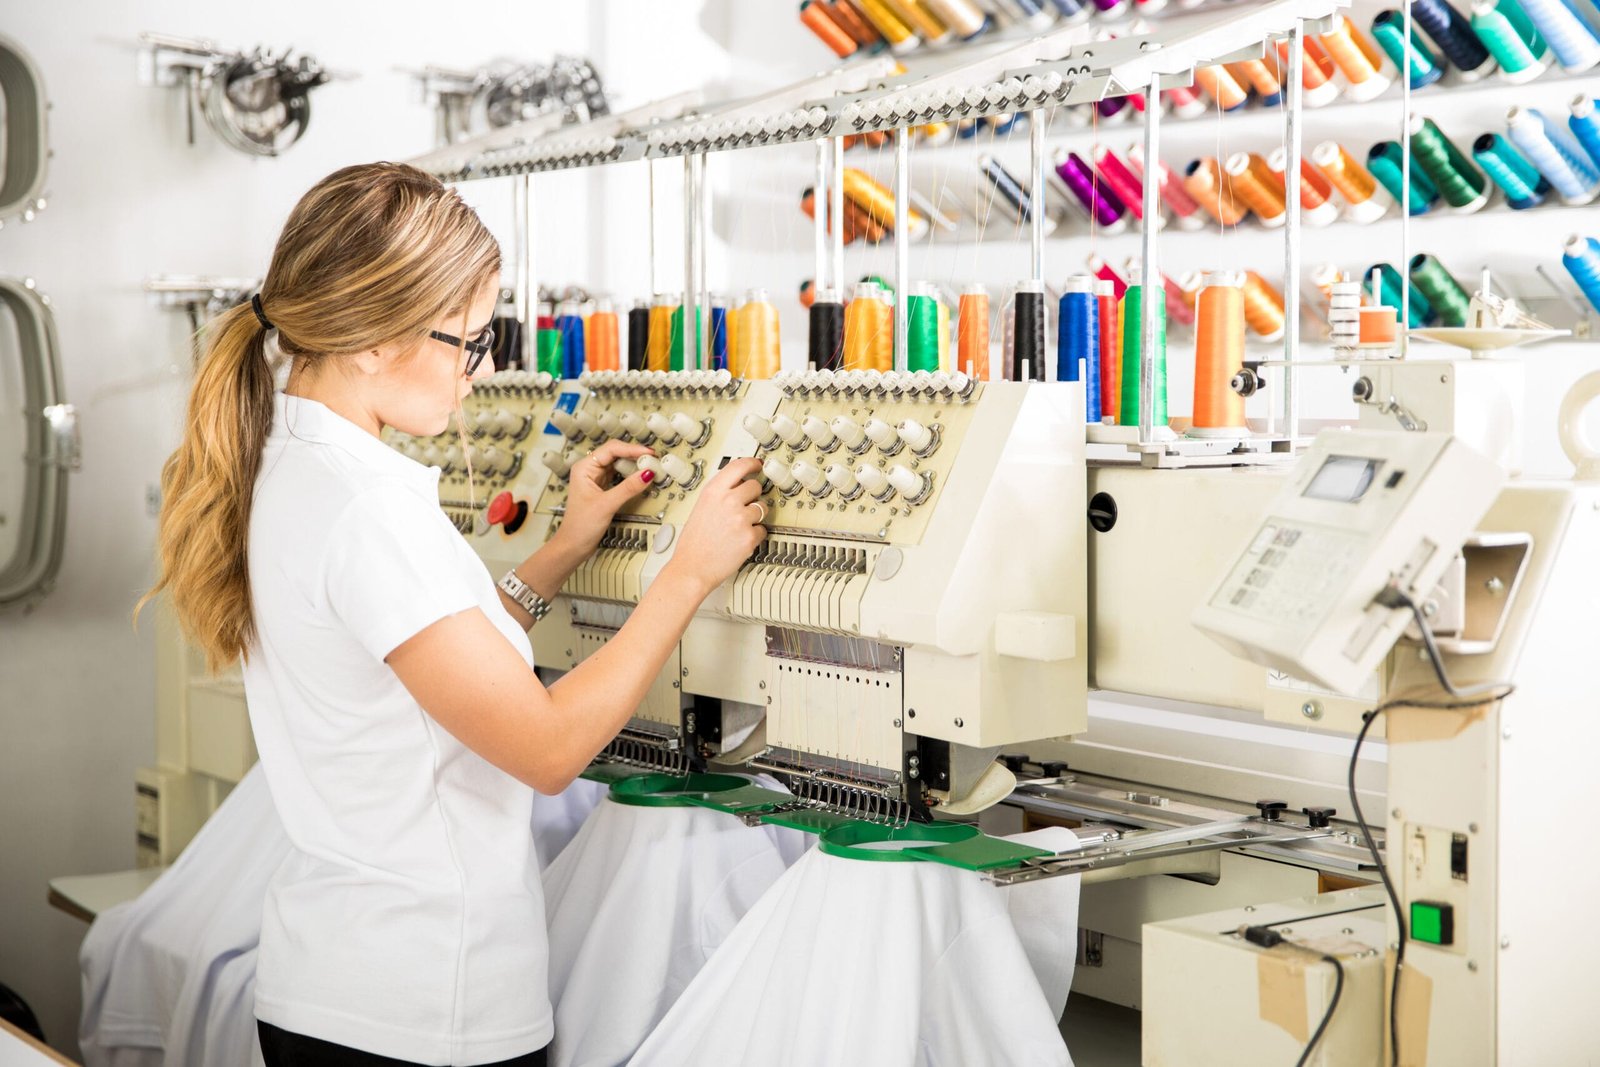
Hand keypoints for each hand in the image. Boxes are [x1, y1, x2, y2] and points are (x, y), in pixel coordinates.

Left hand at [553, 440, 656, 553]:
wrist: (573, 545)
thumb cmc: (579, 526)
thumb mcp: (606, 505)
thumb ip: (628, 488)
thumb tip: (646, 474)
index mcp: (584, 468)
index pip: (612, 449)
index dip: (632, 449)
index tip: (648, 454)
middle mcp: (589, 470)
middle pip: (616, 453)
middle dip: (635, 455)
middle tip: (652, 461)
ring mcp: (596, 479)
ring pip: (619, 464)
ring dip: (634, 465)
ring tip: (649, 467)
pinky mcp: (603, 488)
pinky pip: (619, 475)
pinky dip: (631, 475)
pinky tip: (639, 478)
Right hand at [668, 457, 766, 595]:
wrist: (692, 568)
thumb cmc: (694, 542)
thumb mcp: (701, 507)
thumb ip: (720, 493)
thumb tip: (739, 484)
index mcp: (713, 491)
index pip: (739, 466)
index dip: (752, 464)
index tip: (758, 465)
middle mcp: (728, 501)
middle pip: (755, 486)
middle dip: (752, 496)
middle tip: (743, 506)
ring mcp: (741, 518)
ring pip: (762, 508)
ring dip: (755, 516)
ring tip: (737, 527)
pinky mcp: (750, 536)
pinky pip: (762, 529)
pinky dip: (754, 535)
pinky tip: (739, 540)